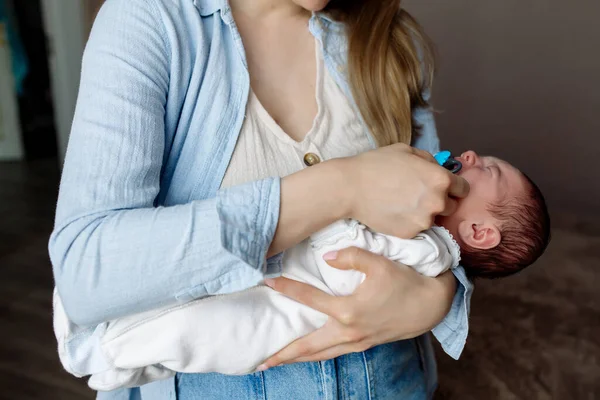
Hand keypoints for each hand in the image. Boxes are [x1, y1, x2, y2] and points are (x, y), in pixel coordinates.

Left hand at [257, 247, 455, 369]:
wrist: (431, 305)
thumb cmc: (406, 281)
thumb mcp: (379, 263)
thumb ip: (351, 257)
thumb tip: (327, 258)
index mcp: (348, 310)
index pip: (308, 299)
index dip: (286, 289)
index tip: (267, 282)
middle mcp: (349, 332)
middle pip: (308, 347)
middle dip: (282, 355)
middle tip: (259, 361)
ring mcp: (357, 342)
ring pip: (321, 355)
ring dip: (297, 360)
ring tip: (277, 363)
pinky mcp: (365, 345)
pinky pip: (334, 354)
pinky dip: (318, 357)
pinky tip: (311, 355)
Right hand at [341, 143, 469, 237]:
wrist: (350, 187)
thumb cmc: (376, 164)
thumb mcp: (407, 151)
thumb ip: (429, 161)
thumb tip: (438, 169)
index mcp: (440, 179)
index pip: (463, 188)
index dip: (453, 186)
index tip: (443, 187)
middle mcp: (437, 201)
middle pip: (451, 206)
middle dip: (439, 201)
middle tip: (417, 195)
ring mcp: (423, 220)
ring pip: (433, 219)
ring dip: (424, 213)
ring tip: (402, 203)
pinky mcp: (410, 233)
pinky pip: (416, 229)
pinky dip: (408, 223)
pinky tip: (393, 212)